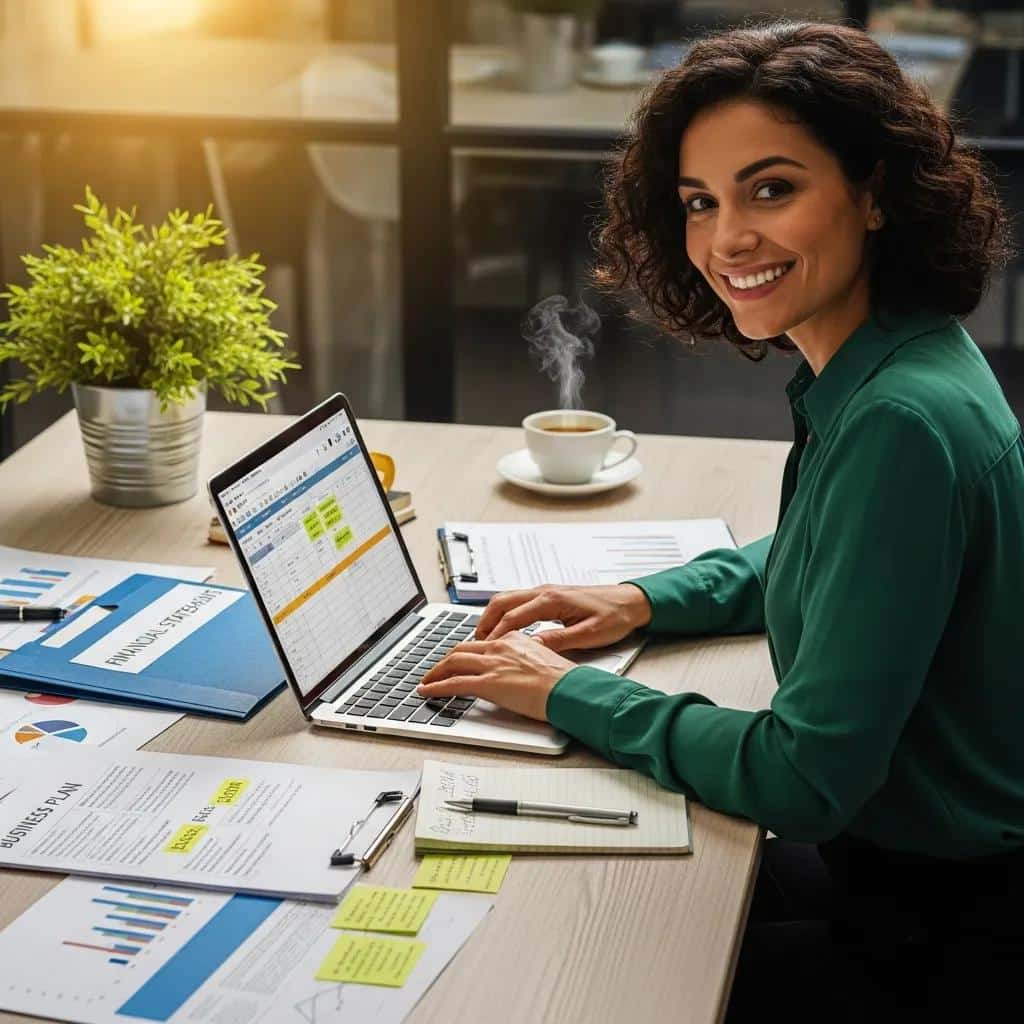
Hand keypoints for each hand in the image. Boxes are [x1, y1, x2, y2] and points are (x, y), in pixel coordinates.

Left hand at [417, 631, 575, 721]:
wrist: (572, 689)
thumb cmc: (566, 681)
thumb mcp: (546, 661)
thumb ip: (528, 661)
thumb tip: (521, 671)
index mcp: (515, 639)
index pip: (482, 642)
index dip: (467, 651)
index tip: (460, 659)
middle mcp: (500, 647)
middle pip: (462, 649)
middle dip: (445, 660)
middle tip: (436, 669)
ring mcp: (493, 664)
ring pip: (453, 662)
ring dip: (435, 672)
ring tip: (427, 681)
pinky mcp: (488, 684)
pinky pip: (453, 684)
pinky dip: (436, 687)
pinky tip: (427, 692)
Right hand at [474, 583, 651, 651]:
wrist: (631, 602)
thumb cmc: (614, 616)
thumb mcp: (588, 634)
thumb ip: (558, 640)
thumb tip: (531, 648)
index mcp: (552, 600)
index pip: (514, 617)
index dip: (497, 634)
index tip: (485, 649)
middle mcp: (545, 592)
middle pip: (503, 601)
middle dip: (485, 621)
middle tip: (475, 642)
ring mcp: (546, 592)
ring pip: (508, 598)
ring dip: (493, 615)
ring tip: (485, 637)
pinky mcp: (550, 596)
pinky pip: (519, 601)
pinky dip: (505, 613)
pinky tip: (505, 628)